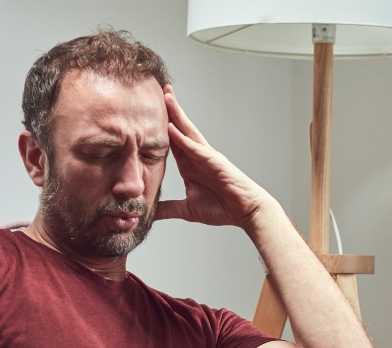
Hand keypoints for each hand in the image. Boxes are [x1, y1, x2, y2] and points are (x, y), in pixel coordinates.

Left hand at [156, 85, 278, 229]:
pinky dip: (183, 138)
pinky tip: (172, 128)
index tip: (145, 112)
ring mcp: (206, 157)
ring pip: (188, 131)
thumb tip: (150, 213)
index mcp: (189, 165)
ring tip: (166, 97)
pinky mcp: (215, 162)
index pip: (170, 141)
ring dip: (176, 115)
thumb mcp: (187, 210)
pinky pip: (196, 148)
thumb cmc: (223, 208)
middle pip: (179, 128)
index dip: (158, 126)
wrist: (246, 212)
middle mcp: (197, 156)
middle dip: (169, 110)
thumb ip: (168, 209)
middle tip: (158, 90)